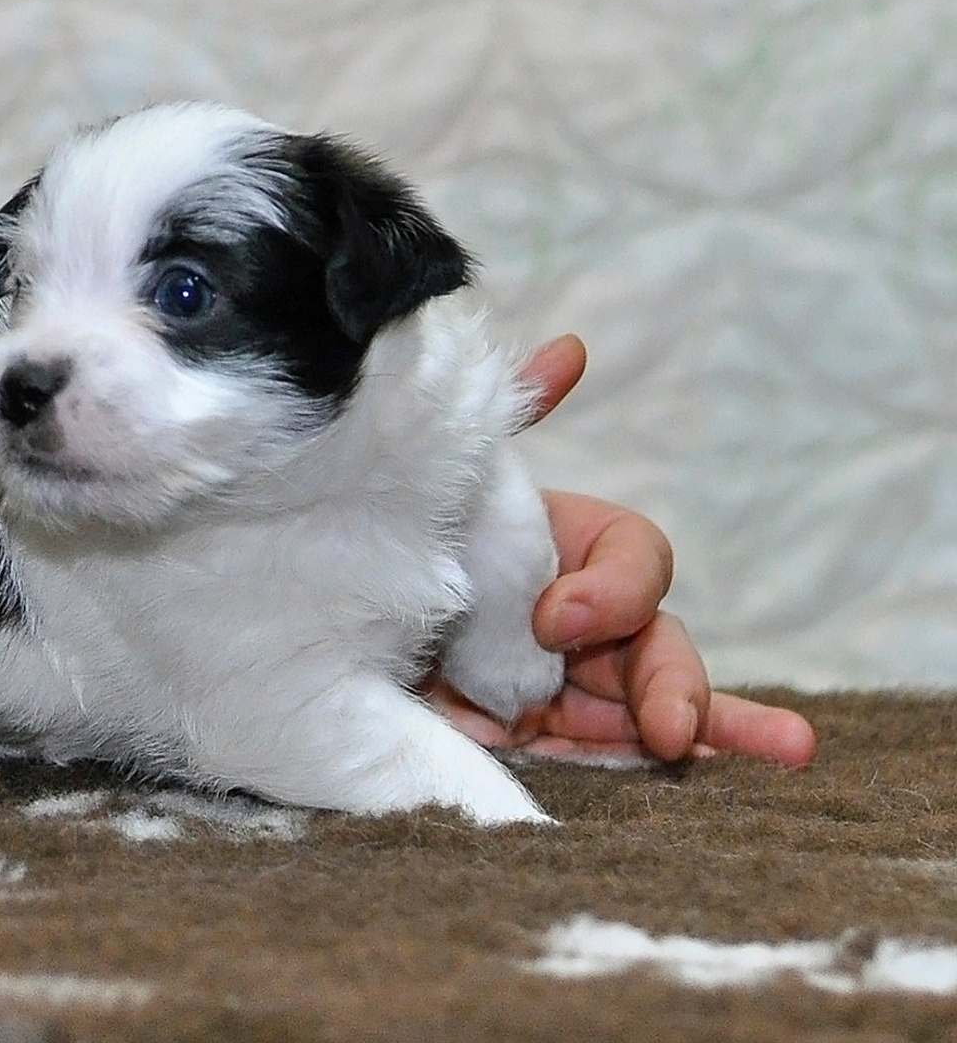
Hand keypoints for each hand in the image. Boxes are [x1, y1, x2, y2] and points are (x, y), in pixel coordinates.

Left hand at [431, 335, 816, 767]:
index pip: (635, 558)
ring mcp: (575, 683)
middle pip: (658, 644)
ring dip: (727, 724)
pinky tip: (724, 778)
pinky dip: (665, 769)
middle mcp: (586, 617)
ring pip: (662, 706)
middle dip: (676, 682)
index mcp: (574, 547)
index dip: (612, 591)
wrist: (336, 620)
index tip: (551, 619)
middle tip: (672, 724)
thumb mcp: (453, 484)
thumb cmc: (407, 539)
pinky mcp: (550, 740)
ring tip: (795, 748)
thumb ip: (515, 421)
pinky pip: (614, 758)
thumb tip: (570, 353)